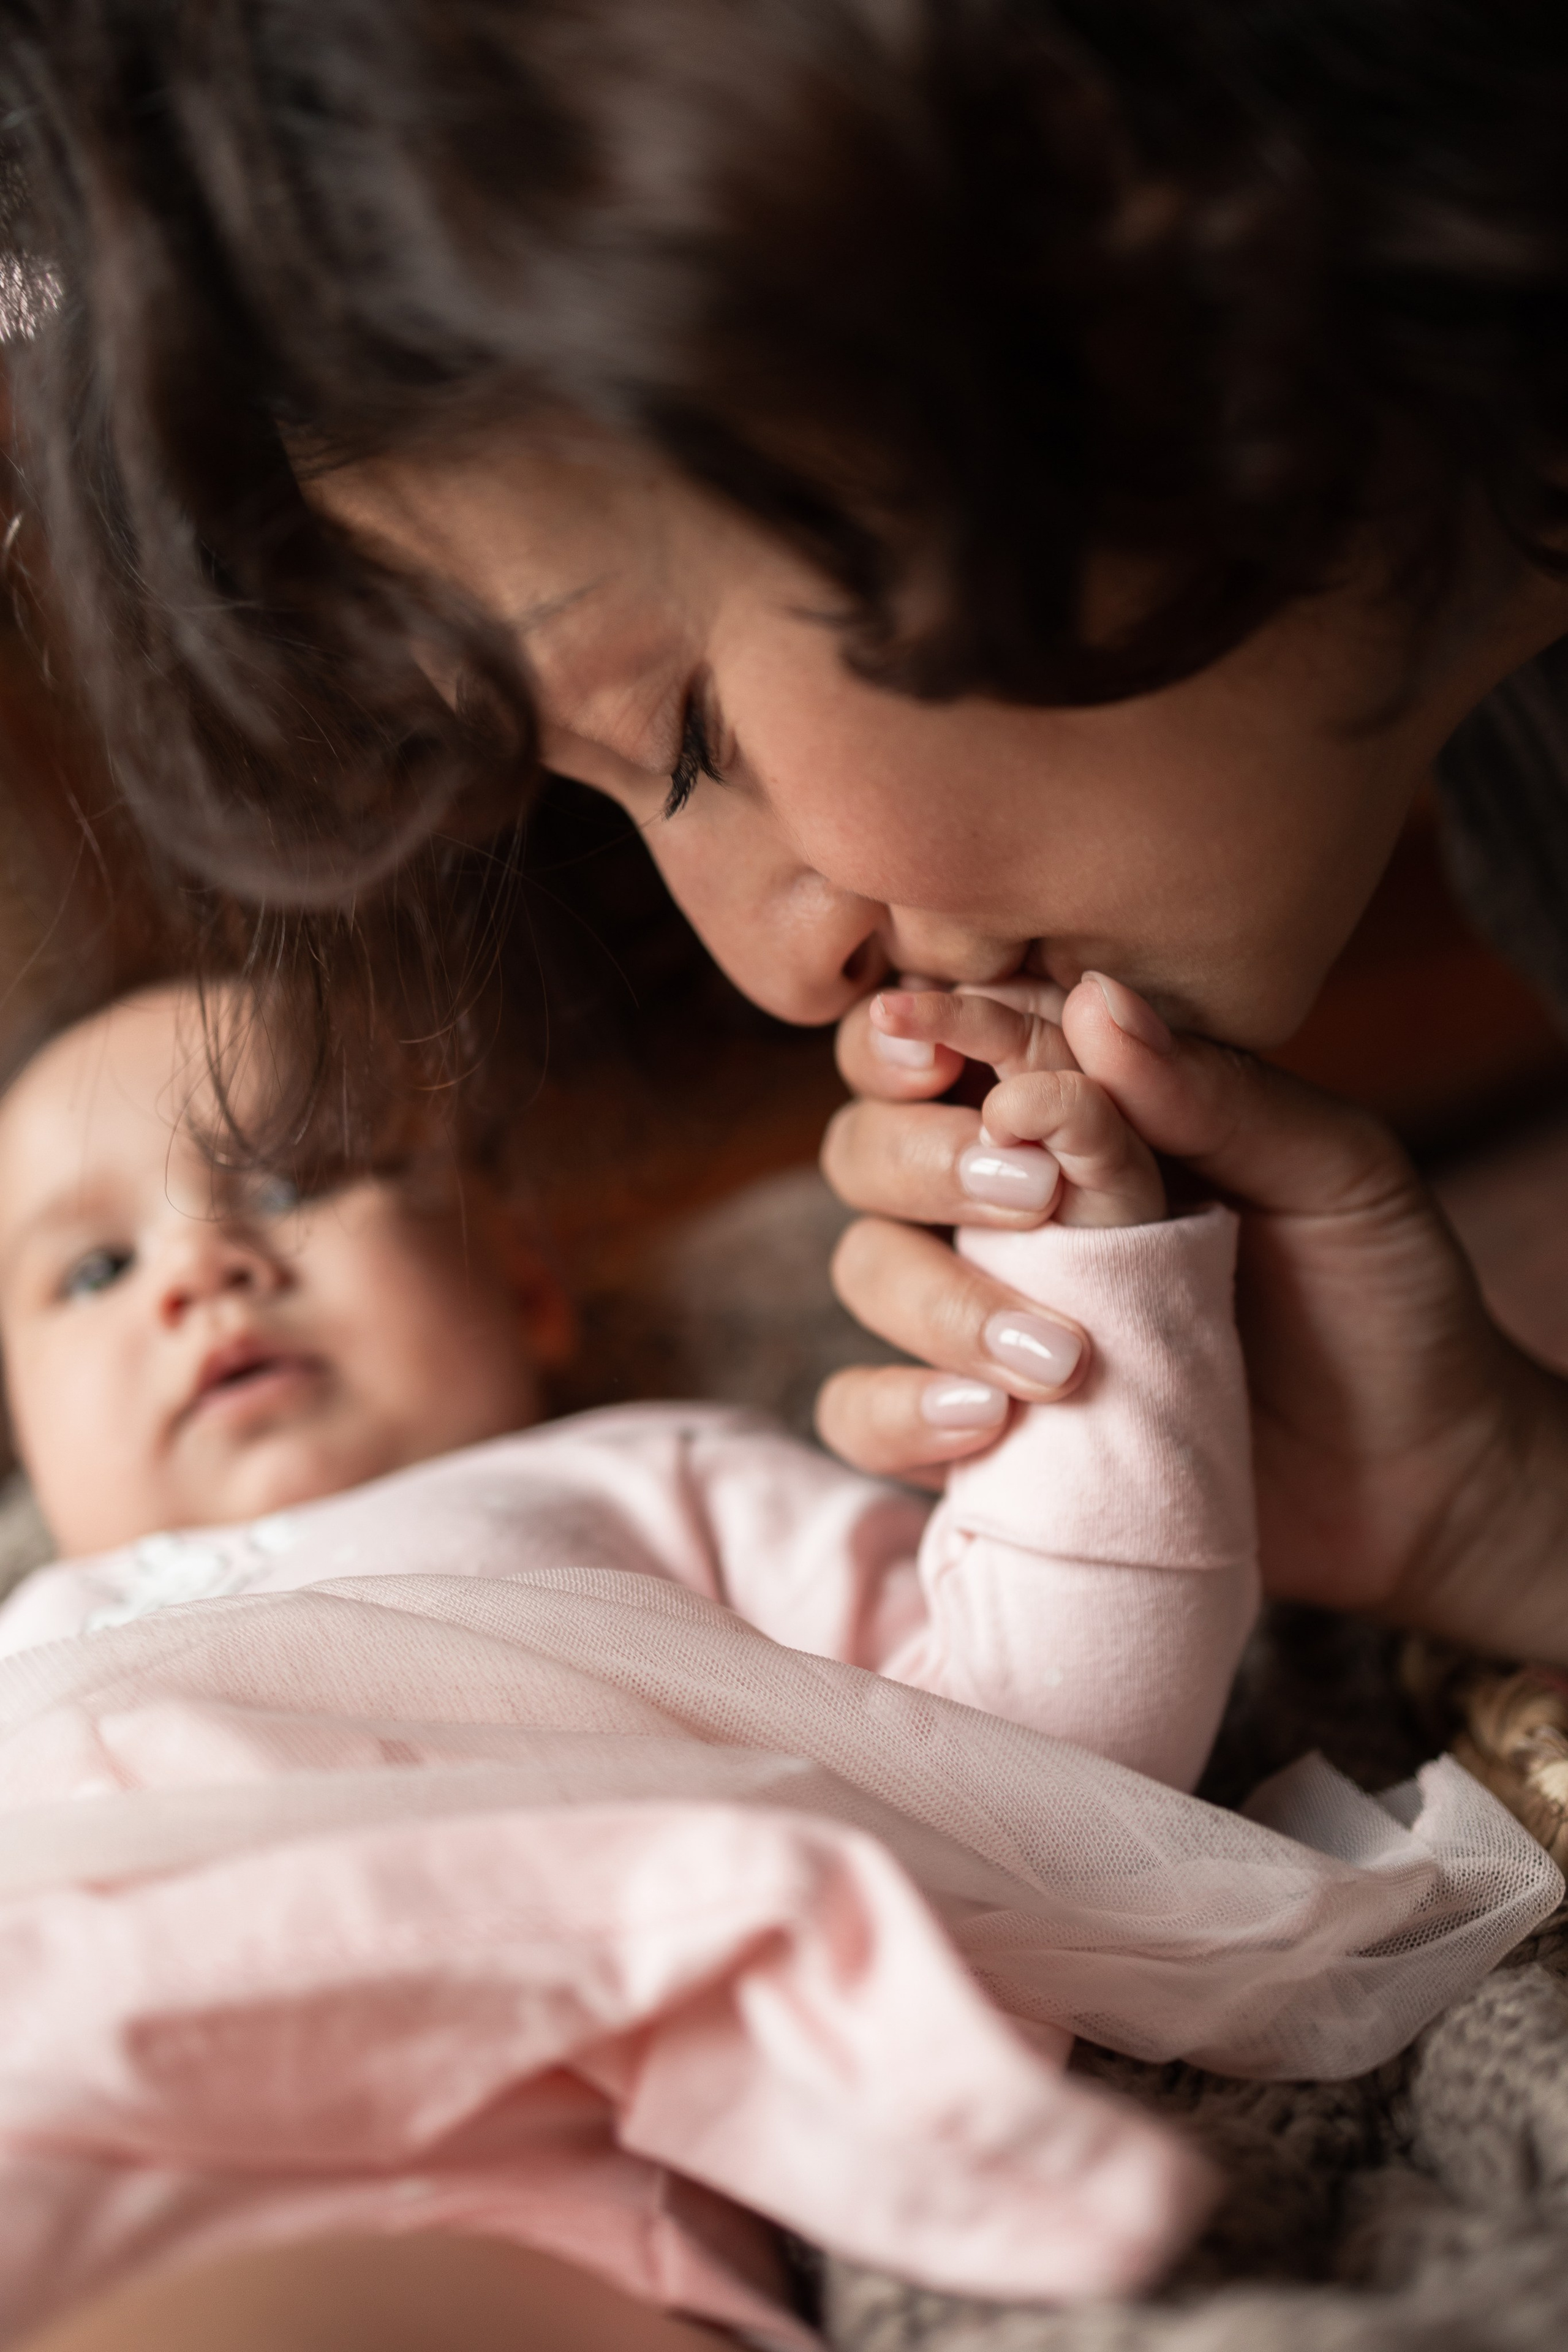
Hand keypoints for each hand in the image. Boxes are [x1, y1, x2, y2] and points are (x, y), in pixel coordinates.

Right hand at [822, 972, 1567, 1659]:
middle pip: (869, 1141)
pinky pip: (860, 1413)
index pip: (950, 1038)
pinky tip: (987, 1426)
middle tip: (1029, 1195)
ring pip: (864, 1267)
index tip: (935, 1052)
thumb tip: (1097, 1002)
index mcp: (1081, 1108)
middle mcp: (1007, 1201)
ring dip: (933, 1301)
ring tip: (1059, 1356)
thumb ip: (1216, 1091)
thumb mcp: (1334, 1171)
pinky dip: (897, 1414)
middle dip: (921, 1159)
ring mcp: (981, 1316)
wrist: (1420, 1478)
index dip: (916, 1032)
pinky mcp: (972, 1435)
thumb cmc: (1381, 1295)